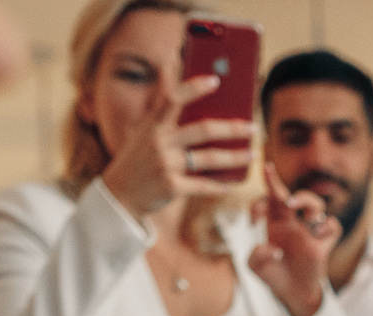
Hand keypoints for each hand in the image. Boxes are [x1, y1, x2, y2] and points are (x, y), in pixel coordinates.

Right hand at [100, 73, 249, 220]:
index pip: (173, 98)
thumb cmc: (137, 158)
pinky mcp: (171, 188)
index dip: (194, 87)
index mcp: (153, 125)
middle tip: (253, 127)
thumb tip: (167, 63)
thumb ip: (160, 102)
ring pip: (209, 159)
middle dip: (232, 129)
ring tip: (252, 155)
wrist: (119, 195)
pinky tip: (232, 185)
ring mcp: (166, 165)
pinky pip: (203, 185)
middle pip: (203, 130)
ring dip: (235, 157)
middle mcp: (159, 142)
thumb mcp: (143, 129)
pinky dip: (219, 186)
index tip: (216, 80)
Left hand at [247, 163, 339, 315]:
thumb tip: (275, 250)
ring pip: (316, 204)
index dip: (258, 204)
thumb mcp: (256, 267)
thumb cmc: (273, 274)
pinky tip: (317, 235)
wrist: (291, 292)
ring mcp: (308, 232)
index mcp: (274, 223)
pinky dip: (328, 227)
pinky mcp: (322, 245)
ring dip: (308, 201)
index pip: (268, 201)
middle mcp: (292, 223)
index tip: (252, 223)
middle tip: (284, 200)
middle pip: (290, 195)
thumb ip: (257, 255)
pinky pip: (333, 227)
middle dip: (282, 188)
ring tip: (299, 212)